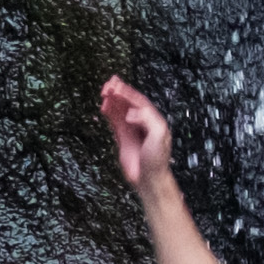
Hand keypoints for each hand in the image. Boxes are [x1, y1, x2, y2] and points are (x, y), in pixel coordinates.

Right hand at [100, 75, 171, 191]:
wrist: (149, 178)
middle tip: (108, 85)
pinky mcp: (123, 137)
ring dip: (112, 100)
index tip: (116, 85)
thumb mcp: (159, 135)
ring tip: (104, 92)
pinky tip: (104, 106)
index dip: (127, 92)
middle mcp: (142, 122)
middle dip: (118, 92)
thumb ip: (148, 120)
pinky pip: (114, 120)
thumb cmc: (157, 159)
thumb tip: (131, 113)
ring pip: (120, 109)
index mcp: (153, 119)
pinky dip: (109, 112)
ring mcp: (132, 129)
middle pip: (128, 102)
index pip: (138, 101)